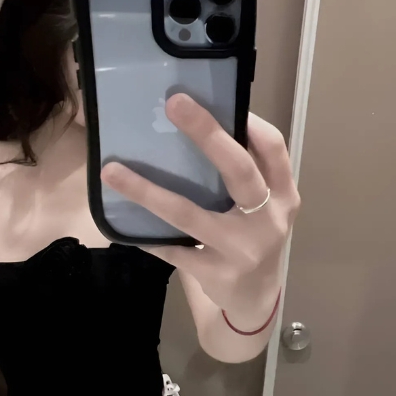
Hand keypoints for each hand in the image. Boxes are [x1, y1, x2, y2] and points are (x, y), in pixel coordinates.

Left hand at [101, 94, 299, 329]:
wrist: (255, 301)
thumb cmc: (253, 238)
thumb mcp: (263, 207)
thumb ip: (245, 175)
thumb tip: (199, 124)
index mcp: (283, 195)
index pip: (273, 148)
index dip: (249, 121)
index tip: (215, 95)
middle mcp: (269, 219)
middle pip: (239, 170)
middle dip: (207, 134)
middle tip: (174, 103)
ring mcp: (243, 249)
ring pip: (190, 214)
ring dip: (147, 191)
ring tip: (112, 171)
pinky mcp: (216, 274)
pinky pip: (172, 248)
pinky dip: (145, 235)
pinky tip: (120, 225)